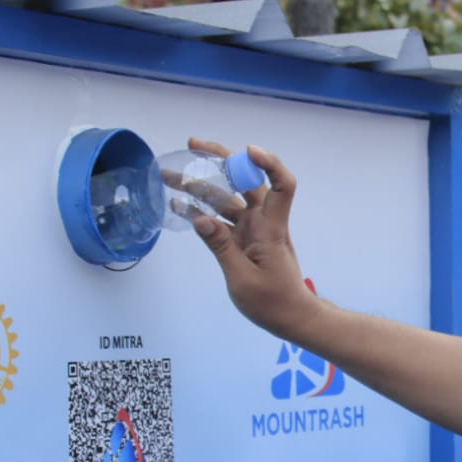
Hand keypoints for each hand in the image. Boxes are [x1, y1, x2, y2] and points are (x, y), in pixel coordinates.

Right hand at [187, 139, 321, 339]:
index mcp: (271, 228)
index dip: (269, 163)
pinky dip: (202, 210)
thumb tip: (199, 218)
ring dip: (202, 186)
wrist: (289, 316)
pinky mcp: (243, 238)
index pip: (281, 186)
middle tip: (192, 145)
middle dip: (221, 159)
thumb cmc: (273, 301)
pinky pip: (222, 218)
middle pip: (246, 181)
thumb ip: (221, 248)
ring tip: (172, 176)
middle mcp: (262, 221)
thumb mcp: (242, 279)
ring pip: (227, 198)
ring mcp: (252, 228)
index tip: (248, 149)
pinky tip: (180, 204)